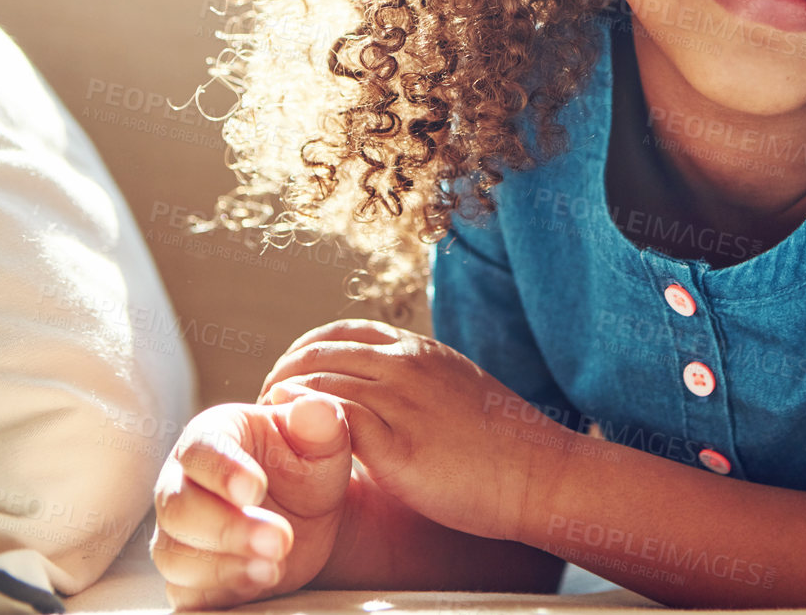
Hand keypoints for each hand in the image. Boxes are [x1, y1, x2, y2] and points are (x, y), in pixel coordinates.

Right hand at [150, 393, 352, 609]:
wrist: (309, 515)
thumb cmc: (306, 466)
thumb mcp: (324, 442)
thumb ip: (321, 421)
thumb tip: (316, 406)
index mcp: (212, 437)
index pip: (200, 450)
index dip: (223, 470)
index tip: (257, 489)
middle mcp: (183, 484)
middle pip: (179, 508)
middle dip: (228, 527)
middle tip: (280, 538)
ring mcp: (180, 533)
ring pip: (175, 554)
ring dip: (224, 565)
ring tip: (274, 566)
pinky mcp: (188, 576)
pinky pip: (186, 591)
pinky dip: (221, 592)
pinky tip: (260, 583)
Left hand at [258, 318, 575, 543]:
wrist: (539, 474)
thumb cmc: (503, 447)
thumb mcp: (455, 394)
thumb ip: (416, 389)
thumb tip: (380, 403)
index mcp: (421, 351)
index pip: (341, 331)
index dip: (304, 351)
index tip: (289, 378)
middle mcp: (408, 364)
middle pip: (319, 351)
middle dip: (282, 374)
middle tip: (267, 405)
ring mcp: (403, 400)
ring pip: (319, 378)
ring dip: (283, 399)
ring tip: (270, 425)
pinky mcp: (399, 443)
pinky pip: (333, 418)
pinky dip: (303, 422)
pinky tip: (291, 442)